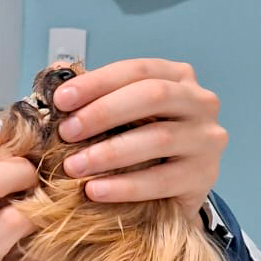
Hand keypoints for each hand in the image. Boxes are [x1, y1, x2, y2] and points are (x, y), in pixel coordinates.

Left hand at [51, 59, 225, 220]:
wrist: (174, 190)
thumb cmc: (143, 144)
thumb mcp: (126, 115)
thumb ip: (99, 100)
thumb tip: (53, 92)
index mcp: (178, 77)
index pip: (137, 70)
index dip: (97, 83)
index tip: (61, 100)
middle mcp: (200, 102)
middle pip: (153, 96)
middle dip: (103, 113)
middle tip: (67, 132)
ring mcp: (207, 139)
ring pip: (158, 139)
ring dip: (109, 152)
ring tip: (74, 166)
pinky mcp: (204, 176)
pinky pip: (162, 180)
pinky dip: (125, 186)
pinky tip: (96, 191)